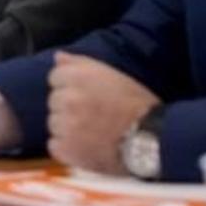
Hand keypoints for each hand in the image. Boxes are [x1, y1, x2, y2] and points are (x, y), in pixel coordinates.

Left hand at [46, 51, 160, 174]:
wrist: (151, 140)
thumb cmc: (137, 106)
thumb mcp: (113, 75)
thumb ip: (80, 63)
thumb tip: (58, 57)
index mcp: (77, 77)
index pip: (55, 77)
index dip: (71, 86)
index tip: (87, 95)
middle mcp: (67, 98)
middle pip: (54, 100)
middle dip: (68, 106)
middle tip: (93, 115)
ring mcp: (64, 125)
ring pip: (54, 123)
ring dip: (67, 128)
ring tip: (93, 132)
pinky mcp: (65, 148)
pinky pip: (55, 145)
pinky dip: (68, 148)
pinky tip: (87, 146)